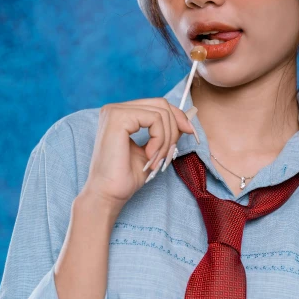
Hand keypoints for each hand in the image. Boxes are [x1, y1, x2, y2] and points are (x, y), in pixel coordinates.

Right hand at [81, 98, 198, 209]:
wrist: (108, 193)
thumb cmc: (126, 176)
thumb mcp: (153, 149)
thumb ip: (166, 132)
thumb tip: (187, 122)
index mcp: (121, 114)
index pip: (157, 104)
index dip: (177, 117)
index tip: (190, 132)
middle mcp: (115, 108)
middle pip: (161, 104)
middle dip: (174, 129)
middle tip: (168, 155)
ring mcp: (115, 111)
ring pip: (161, 113)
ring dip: (166, 140)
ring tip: (157, 160)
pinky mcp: (118, 118)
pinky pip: (155, 120)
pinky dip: (159, 140)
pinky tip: (149, 155)